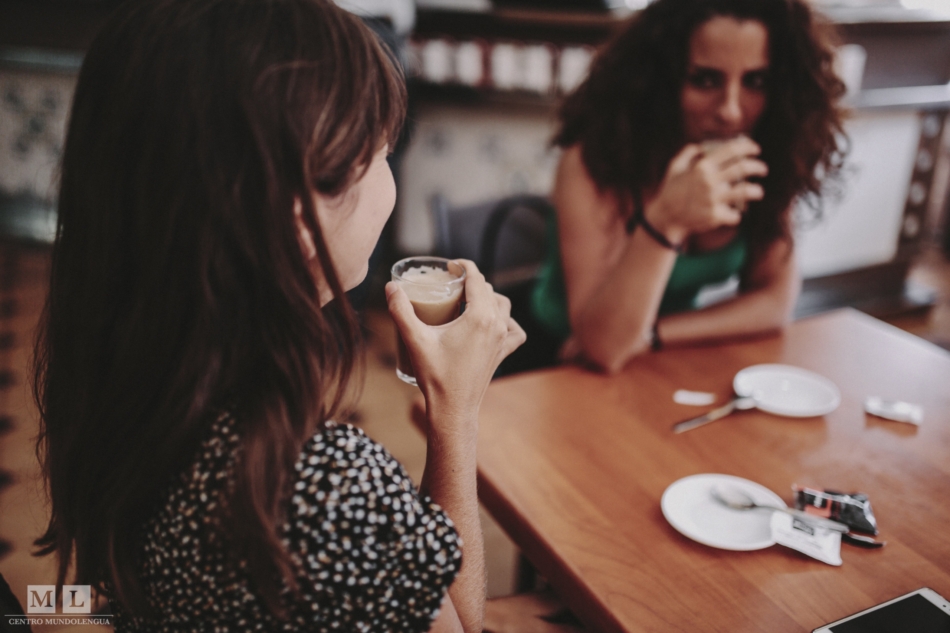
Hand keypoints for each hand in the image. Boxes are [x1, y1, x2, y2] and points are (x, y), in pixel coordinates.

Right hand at [386, 260, 525, 432]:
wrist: (453, 408)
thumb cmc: (436, 375)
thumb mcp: (415, 339)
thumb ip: (401, 310)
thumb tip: (391, 287)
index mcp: (480, 317)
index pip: (477, 278)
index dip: (463, 266)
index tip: (451, 265)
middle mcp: (497, 325)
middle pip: (488, 290)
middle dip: (472, 282)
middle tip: (452, 284)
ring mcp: (503, 339)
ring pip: (503, 306)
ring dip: (488, 298)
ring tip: (468, 300)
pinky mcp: (503, 353)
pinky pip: (514, 330)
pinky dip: (507, 322)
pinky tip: (492, 323)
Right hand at [645, 137, 766, 243]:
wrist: (665, 218)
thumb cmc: (670, 191)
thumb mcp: (674, 167)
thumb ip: (687, 153)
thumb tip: (701, 146)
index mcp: (702, 167)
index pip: (732, 150)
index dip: (748, 147)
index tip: (755, 149)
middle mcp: (709, 181)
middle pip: (743, 168)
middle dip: (758, 167)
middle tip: (762, 169)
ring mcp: (713, 199)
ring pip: (746, 191)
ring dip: (756, 191)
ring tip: (758, 192)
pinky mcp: (715, 216)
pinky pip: (735, 215)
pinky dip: (735, 214)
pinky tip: (733, 214)